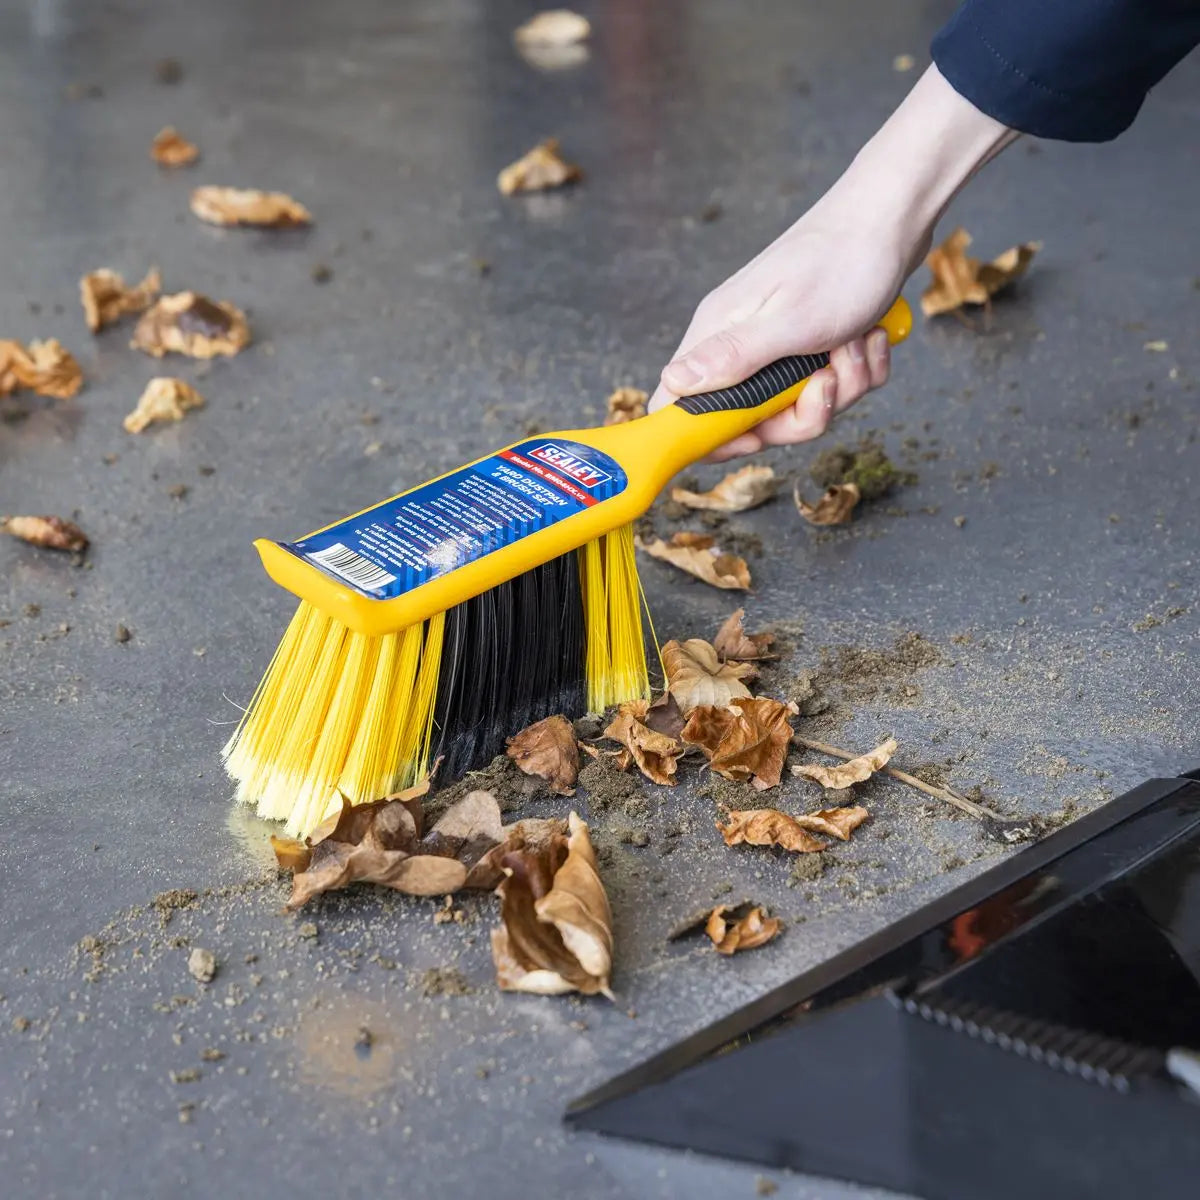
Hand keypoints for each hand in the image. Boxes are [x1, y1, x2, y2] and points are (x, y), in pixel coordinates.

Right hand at [648, 214, 924, 461]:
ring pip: (797, 407)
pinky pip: (831, 389)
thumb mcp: (790, 320)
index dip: (708, 436)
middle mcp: (740, 342)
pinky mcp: (810, 345)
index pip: (677, 405)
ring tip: (854, 343)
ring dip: (840, 387)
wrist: (894, 217)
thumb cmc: (843, 259)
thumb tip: (671, 383)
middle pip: (750, 421)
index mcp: (718, 333)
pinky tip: (868, 337)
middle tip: (825, 378)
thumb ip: (731, 358)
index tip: (753, 436)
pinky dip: (859, 370)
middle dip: (799, 413)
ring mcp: (776, 346)